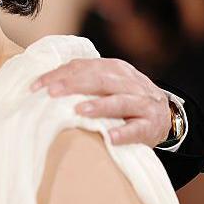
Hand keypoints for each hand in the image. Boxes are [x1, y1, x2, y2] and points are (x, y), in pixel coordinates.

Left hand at [30, 58, 169, 146]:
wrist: (166, 116)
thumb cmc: (125, 100)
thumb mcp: (107, 84)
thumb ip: (83, 80)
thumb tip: (45, 84)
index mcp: (115, 69)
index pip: (84, 67)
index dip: (60, 74)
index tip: (36, 86)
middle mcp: (129, 83)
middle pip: (101, 80)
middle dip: (74, 85)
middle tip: (52, 93)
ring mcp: (143, 103)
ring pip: (120, 101)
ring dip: (99, 105)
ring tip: (79, 110)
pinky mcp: (151, 125)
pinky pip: (137, 129)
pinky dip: (124, 132)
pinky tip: (110, 137)